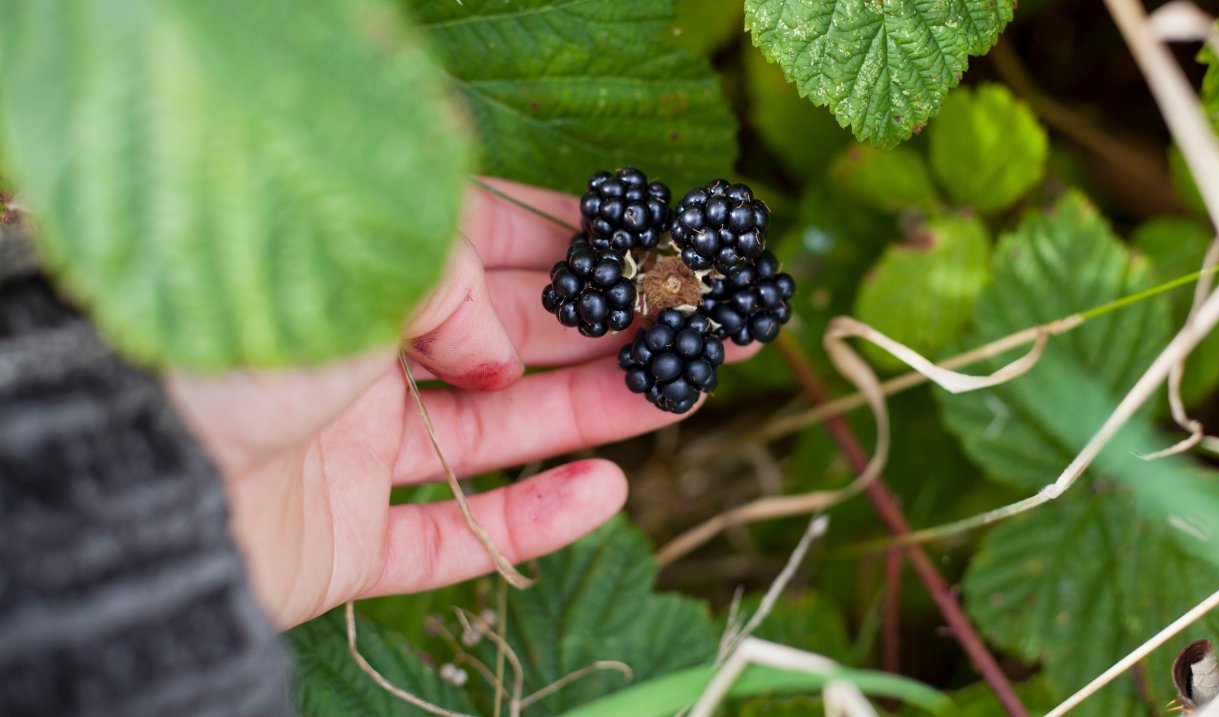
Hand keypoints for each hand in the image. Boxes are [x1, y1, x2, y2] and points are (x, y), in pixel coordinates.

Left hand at [167, 178, 755, 628]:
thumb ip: (450, 289)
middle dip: (615, 333)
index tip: (660, 245)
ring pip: (496, 432)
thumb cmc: (227, 348)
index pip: (490, 244)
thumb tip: (502, 349)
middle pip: (512, 341)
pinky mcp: (342, 540)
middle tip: (711, 333)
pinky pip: (449, 533)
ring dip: (593, 415)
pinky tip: (605, 492)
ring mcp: (350, 452)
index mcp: (354, 274)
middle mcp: (356, 357)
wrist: (127, 488)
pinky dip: (529, 521)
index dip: (580, 244)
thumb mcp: (355, 267)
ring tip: (683, 399)